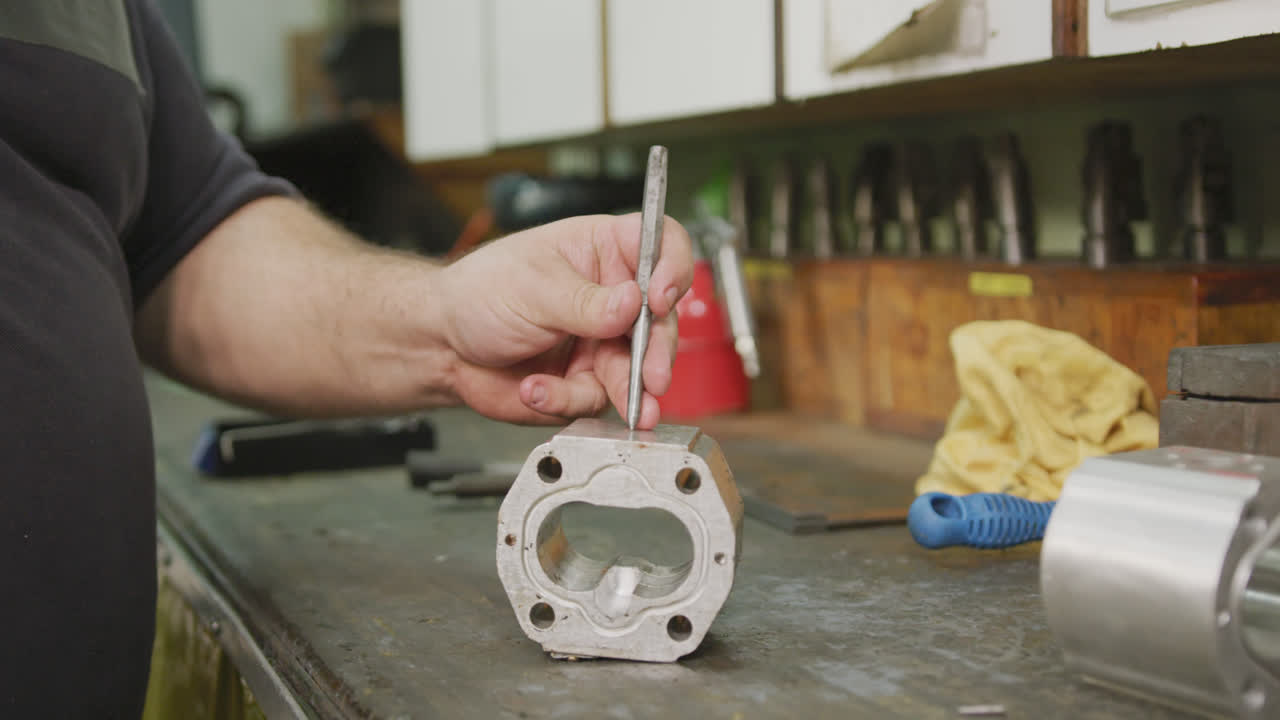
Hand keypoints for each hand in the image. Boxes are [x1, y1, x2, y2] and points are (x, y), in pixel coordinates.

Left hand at [436, 214, 692, 428]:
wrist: (442, 347)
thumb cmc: (480, 293)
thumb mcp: (532, 287)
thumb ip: (585, 302)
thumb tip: (633, 303)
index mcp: (604, 250)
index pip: (661, 245)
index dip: (673, 268)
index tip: (659, 298)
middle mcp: (612, 296)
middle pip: (661, 320)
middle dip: (656, 352)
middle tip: (651, 375)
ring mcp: (603, 342)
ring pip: (638, 370)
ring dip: (626, 390)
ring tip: (622, 404)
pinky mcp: (587, 382)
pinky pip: (596, 399)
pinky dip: (565, 399)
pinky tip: (535, 389)